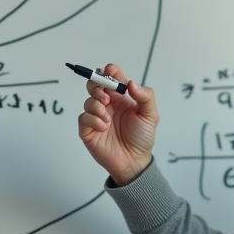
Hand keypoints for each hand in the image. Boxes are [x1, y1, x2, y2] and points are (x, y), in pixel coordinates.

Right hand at [77, 63, 158, 186]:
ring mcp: (97, 116)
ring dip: (97, 106)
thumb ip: (145, 96)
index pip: (112, 77)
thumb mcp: (150, 115)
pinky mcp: (88, 129)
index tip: (111, 72)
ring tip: (108, 119)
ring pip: (88, 100)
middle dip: (97, 85)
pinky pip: (83, 117)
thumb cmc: (142, 138)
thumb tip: (132, 83)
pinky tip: (103, 127)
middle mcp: (108, 104)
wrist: (134, 161)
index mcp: (122, 97)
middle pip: (94, 84)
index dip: (109, 71)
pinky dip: (93, 120)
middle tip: (106, 97)